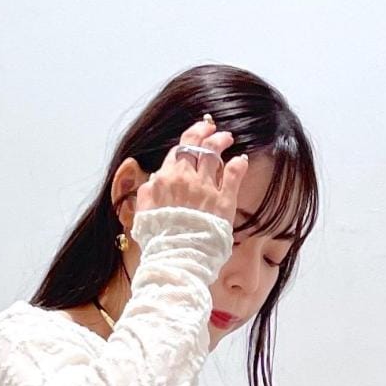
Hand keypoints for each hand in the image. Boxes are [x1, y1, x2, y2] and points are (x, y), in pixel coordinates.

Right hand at [135, 112, 247, 229]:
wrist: (175, 258)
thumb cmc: (158, 239)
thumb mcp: (143, 213)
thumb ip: (147, 193)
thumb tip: (154, 180)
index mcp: (165, 179)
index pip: (177, 151)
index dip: (187, 139)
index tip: (193, 135)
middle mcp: (186, 178)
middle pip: (195, 143)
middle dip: (203, 131)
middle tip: (210, 126)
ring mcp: (206, 188)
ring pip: (214, 153)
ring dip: (221, 141)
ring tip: (227, 137)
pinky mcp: (223, 201)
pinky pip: (234, 174)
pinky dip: (238, 164)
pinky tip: (242, 160)